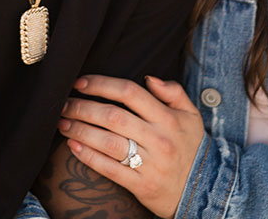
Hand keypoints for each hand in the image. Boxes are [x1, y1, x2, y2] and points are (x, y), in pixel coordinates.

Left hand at [56, 75, 204, 218]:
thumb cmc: (191, 148)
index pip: (129, 93)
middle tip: (63, 104)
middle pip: (112, 116)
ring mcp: (150, 164)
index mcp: (169, 119)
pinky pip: (110, 169)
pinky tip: (72, 147)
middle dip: (82, 108)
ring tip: (62, 124)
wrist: (205, 190)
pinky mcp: (142, 185)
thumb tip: (149, 77)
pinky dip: (88, 157)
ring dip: (79, 130)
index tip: (80, 83)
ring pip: (108, 142)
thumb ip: (174, 93)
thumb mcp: (191, 117)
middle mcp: (159, 139)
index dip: (101, 84)